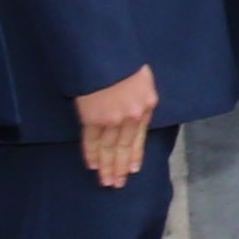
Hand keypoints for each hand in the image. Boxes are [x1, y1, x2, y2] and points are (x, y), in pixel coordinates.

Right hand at [74, 67, 154, 189]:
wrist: (105, 53)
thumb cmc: (124, 61)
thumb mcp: (143, 80)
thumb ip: (141, 100)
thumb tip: (136, 118)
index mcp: (147, 106)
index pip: (139, 138)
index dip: (135, 155)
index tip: (132, 170)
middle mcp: (132, 117)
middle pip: (124, 147)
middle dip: (120, 167)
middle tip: (117, 185)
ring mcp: (112, 119)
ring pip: (109, 148)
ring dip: (107, 166)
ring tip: (106, 182)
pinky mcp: (92, 117)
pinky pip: (92, 140)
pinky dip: (91, 154)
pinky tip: (93, 165)